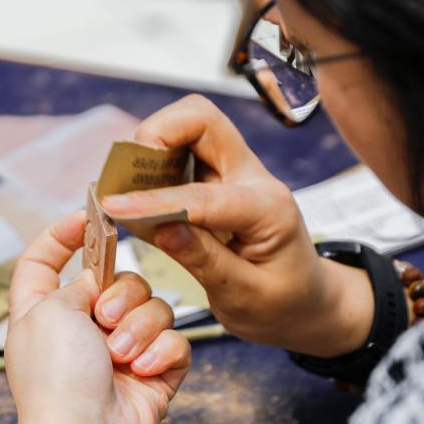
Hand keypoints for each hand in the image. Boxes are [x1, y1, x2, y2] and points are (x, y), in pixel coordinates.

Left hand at [6, 211, 190, 423]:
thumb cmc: (55, 376)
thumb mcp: (47, 309)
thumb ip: (76, 281)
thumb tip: (100, 279)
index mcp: (43, 310)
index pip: (43, 261)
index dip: (61, 234)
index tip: (87, 216)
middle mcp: (82, 327)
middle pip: (119, 279)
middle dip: (121, 294)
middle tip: (105, 319)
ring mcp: (120, 351)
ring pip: (154, 307)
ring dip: (140, 328)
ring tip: (122, 356)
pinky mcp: (154, 372)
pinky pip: (174, 342)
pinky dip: (161, 353)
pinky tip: (143, 371)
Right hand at [101, 95, 373, 357]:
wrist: (308, 303)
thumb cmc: (283, 304)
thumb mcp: (246, 297)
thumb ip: (204, 260)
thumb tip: (161, 228)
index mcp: (268, 210)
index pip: (204, 195)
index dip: (155, 200)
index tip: (116, 206)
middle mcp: (252, 178)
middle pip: (201, 119)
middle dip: (156, 134)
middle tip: (126, 175)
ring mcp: (235, 173)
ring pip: (188, 125)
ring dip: (151, 146)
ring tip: (126, 186)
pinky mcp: (216, 179)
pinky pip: (179, 150)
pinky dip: (152, 163)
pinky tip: (138, 196)